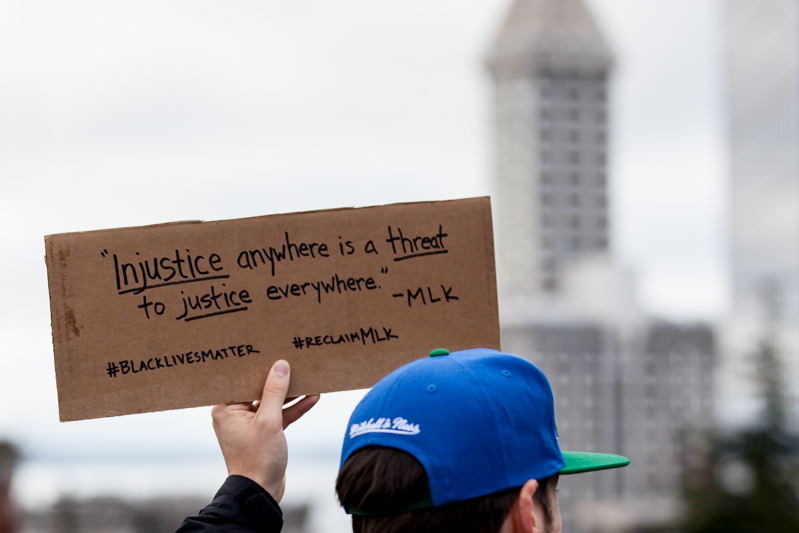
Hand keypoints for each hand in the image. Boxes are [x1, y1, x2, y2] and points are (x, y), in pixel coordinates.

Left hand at [211, 359, 319, 501]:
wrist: (261, 492)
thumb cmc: (258, 459)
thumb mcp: (269, 421)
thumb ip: (275, 392)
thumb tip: (280, 366)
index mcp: (226, 409)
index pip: (242, 380)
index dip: (257, 366)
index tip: (270, 350)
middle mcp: (234, 414)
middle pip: (258, 388)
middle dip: (277, 377)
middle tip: (291, 358)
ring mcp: (250, 424)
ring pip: (272, 401)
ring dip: (290, 393)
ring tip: (308, 376)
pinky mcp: (264, 432)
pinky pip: (279, 415)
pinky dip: (293, 408)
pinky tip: (312, 397)